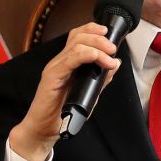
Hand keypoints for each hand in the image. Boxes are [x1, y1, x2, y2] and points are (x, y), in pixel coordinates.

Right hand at [8, 22, 120, 160]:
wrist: (44, 129)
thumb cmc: (63, 113)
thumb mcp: (88, 94)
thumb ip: (101, 78)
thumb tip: (116, 63)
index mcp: (67, 62)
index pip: (78, 36)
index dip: (93, 30)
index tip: (109, 35)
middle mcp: (60, 61)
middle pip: (78, 36)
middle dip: (99, 38)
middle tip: (113, 48)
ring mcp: (55, 68)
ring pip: (76, 45)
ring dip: (97, 47)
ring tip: (109, 57)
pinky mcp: (52, 77)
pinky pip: (69, 59)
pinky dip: (86, 55)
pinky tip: (96, 58)